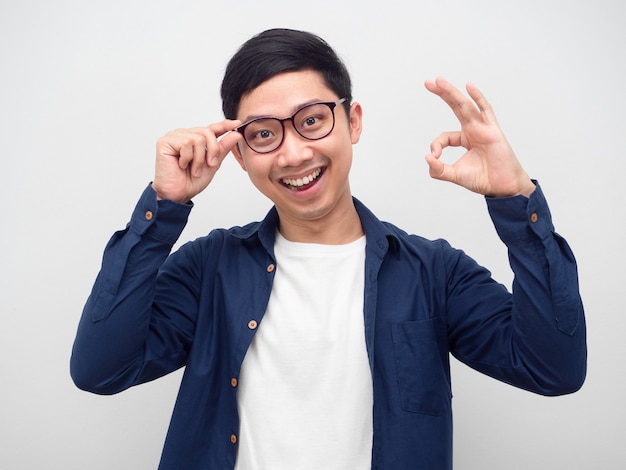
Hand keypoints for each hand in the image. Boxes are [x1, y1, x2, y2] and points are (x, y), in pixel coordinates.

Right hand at [152, 120, 242, 202]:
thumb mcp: (213, 163)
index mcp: (195, 139)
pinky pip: (186, 143)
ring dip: (199, 158)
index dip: (224, 125)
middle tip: (210, 165)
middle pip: (207, 132)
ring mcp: (174, 137)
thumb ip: (223, 148)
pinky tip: (182, 165)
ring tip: (194, 170)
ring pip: (197, 139)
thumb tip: (236, 134)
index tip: (237, 123)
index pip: (211, 128)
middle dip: (213, 151)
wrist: (178, 194)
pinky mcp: (165, 141)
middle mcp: (184, 135)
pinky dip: (188, 158)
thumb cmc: (192, 180)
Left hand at [424, 77, 534, 196]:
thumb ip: (438, 169)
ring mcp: (483, 128)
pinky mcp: (493, 130)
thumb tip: (427, 158)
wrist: (502, 186)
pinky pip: (486, 110)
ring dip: (451, 93)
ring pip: (465, 106)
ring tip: (438, 81)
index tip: (434, 157)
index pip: (445, 136)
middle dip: (442, 94)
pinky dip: (478, 98)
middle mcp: (473, 130)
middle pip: (455, 107)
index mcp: (465, 139)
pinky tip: (469, 86)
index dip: (436, 145)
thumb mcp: (454, 175)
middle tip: (428, 83)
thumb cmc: (483, 179)